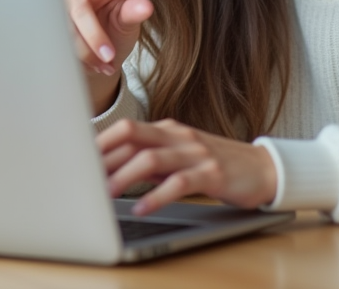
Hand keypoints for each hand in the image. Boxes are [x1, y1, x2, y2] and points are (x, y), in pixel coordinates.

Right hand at [65, 0, 152, 114]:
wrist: (103, 55)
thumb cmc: (117, 29)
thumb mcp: (129, 22)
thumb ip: (134, 12)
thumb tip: (146, 7)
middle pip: (81, 10)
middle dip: (95, 36)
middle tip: (109, 55)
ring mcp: (62, 10)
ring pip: (67, 31)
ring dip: (88, 53)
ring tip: (106, 65)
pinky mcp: (51, 30)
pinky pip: (59, 44)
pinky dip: (79, 60)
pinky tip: (94, 67)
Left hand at [98, 119, 277, 215]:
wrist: (262, 169)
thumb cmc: (214, 165)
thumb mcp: (179, 156)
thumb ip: (149, 158)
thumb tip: (109, 169)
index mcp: (168, 130)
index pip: (125, 129)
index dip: (99, 143)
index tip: (76, 158)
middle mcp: (179, 136)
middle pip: (132, 136)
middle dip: (104, 157)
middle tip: (83, 177)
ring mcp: (196, 153)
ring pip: (151, 159)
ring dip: (124, 177)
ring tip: (105, 194)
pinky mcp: (212, 173)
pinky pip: (179, 183)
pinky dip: (156, 197)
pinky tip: (142, 209)